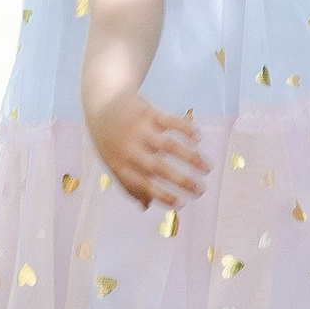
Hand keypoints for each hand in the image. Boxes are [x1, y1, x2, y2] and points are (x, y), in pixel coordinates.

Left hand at [86, 89, 207, 207]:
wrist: (102, 102)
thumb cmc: (110, 138)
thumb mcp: (113, 162)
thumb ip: (128, 184)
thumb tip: (146, 206)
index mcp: (119, 164)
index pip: (142, 184)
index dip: (162, 195)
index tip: (181, 204)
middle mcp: (130, 148)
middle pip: (159, 168)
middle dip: (182, 181)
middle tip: (201, 190)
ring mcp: (140, 129)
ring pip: (169, 146)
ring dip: (190, 157)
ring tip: (207, 169)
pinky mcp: (149, 112)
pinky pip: (170, 121)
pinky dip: (185, 129)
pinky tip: (197, 138)